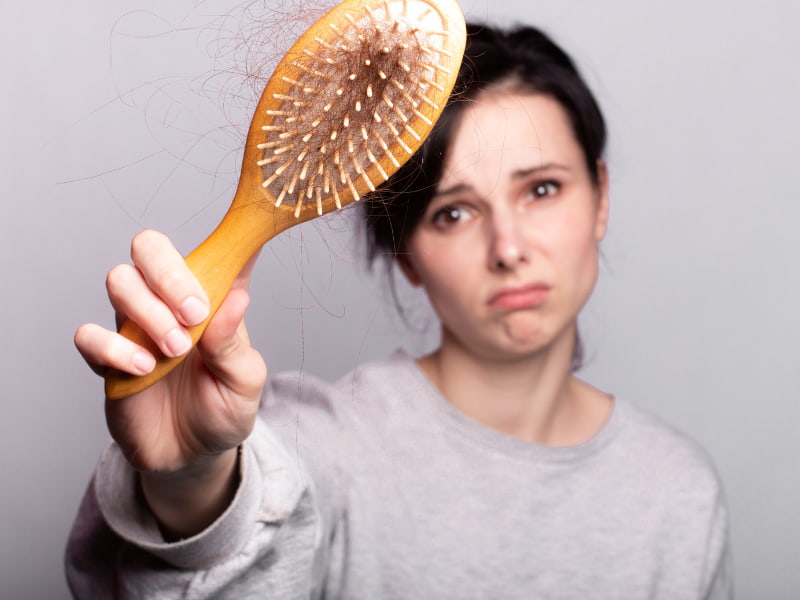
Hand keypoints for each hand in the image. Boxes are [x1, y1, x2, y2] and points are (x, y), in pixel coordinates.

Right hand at [74, 230, 266, 535]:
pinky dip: (115, 348)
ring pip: (119, 281)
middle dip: (169, 273)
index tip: (241, 242)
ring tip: (176, 349)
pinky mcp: (108, 359)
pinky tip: (145, 368)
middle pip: (149, 248)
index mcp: (211, 298)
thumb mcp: (244, 381)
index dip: (225, 239)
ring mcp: (135, 326)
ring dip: (148, 311)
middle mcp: (170, 302)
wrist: (193, 455)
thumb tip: (237, 298)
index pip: (214, 252)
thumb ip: (235, 343)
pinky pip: (90, 335)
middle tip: (194, 314)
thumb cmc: (223, 408)